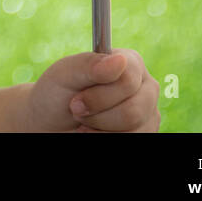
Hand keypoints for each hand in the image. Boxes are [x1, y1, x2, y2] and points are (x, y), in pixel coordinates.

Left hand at [21, 48, 159, 131]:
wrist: (52, 121)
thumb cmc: (57, 94)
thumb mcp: (65, 75)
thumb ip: (90, 65)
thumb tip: (119, 60)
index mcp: (129, 62)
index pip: (127, 80)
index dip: (99, 96)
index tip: (75, 101)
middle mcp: (145, 85)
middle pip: (133, 110)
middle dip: (98, 115)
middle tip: (78, 112)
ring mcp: (149, 112)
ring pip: (132, 129)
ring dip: (100, 129)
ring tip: (87, 121)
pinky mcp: (146, 132)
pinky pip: (132, 140)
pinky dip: (106, 137)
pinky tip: (96, 130)